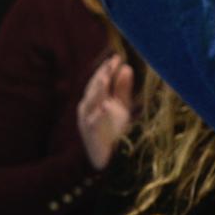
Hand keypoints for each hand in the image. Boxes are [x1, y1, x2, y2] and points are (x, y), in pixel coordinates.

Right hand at [76, 54, 134, 169]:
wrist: (109, 157)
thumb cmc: (113, 130)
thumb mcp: (121, 106)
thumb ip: (122, 88)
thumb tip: (126, 67)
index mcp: (94, 98)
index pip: (100, 80)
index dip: (107, 69)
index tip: (117, 57)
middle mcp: (88, 107)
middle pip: (94, 87)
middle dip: (102, 75)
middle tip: (111, 64)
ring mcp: (87, 120)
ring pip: (91, 101)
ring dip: (98, 89)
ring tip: (105, 78)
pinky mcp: (90, 133)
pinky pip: (94, 122)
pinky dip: (99, 114)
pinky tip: (105, 106)